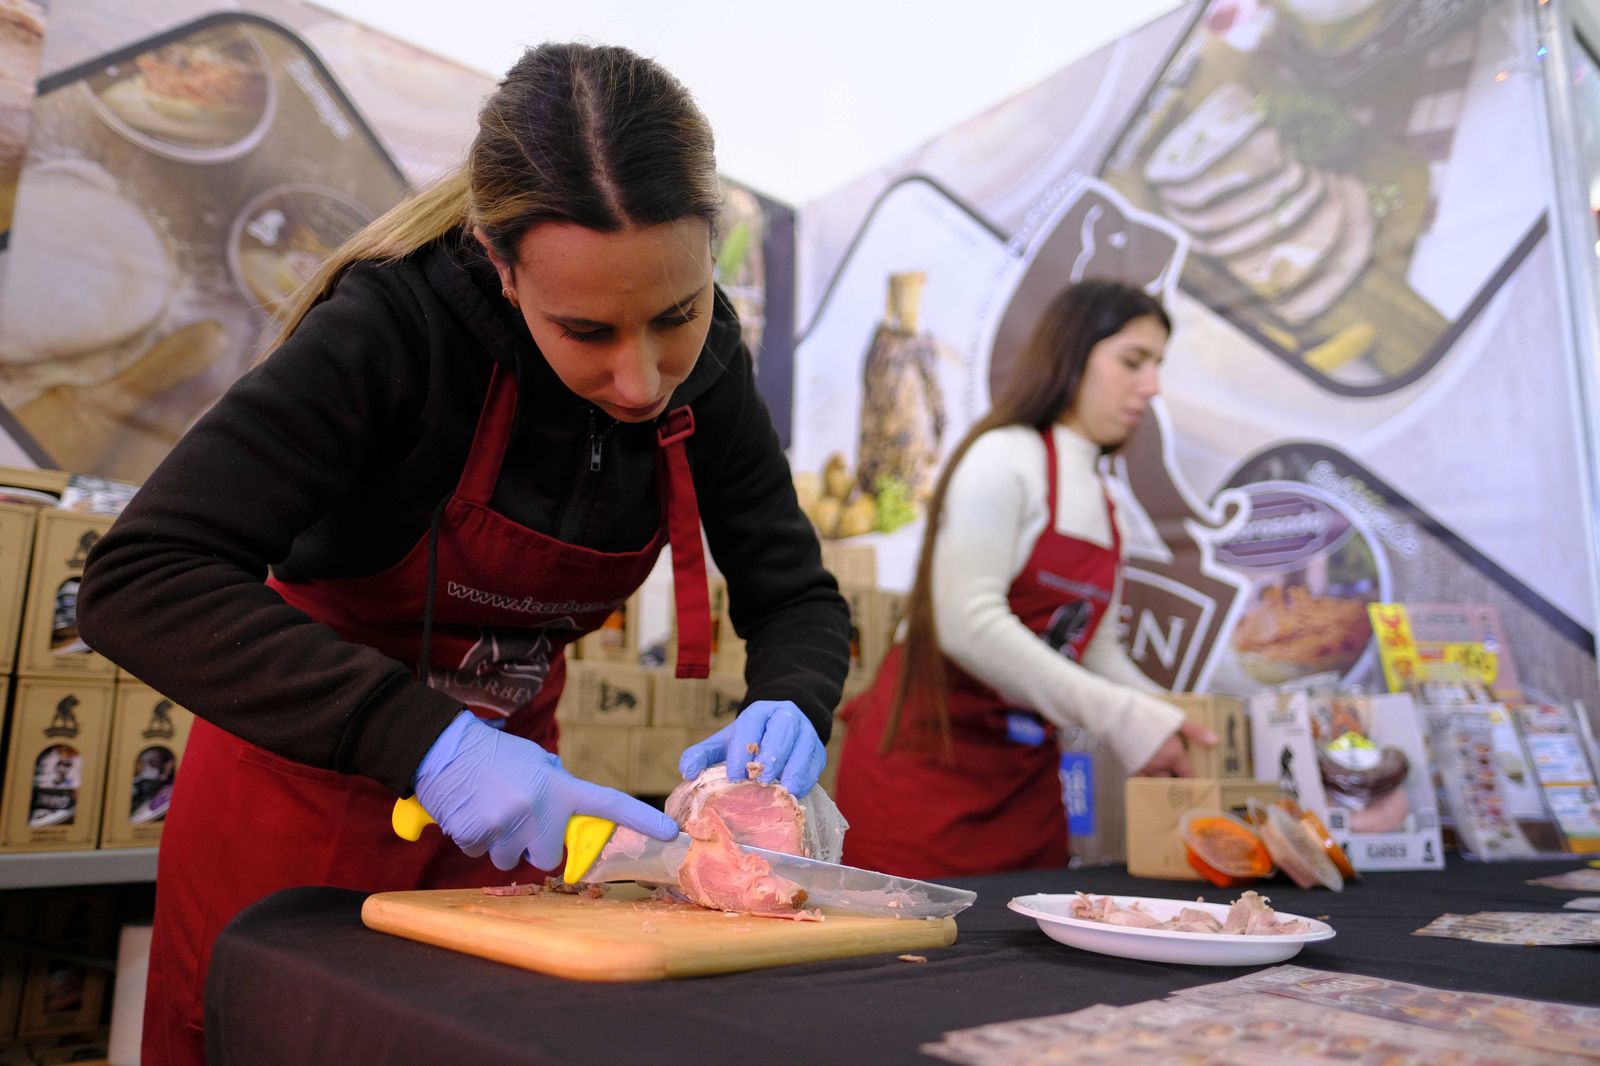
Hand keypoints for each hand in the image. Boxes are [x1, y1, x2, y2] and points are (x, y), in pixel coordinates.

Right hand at [415, 711, 677, 870]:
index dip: (641, 819)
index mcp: (560, 787)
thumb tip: (569, 817)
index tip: (670, 832)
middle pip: (546, 856)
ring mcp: (508, 822)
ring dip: (499, 843)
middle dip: (531, 845)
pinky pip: (480, 853)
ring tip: (488, 809)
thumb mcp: (536, 764)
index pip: (609, 804)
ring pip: (509, 859)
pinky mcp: (477, 834)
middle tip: (514, 816)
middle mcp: (540, 807)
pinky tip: (469, 812)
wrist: (444, 747)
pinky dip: (473, 839)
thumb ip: (558, 790)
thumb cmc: (493, 755)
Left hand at [678, 700, 825, 796]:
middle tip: (760, 782)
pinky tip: (792, 795)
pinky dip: (804, 781)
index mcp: (759, 712)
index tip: (734, 776)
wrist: (782, 728)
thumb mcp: (726, 742)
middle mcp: (786, 717)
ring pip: (802, 748)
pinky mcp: (818, 752)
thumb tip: (687, 771)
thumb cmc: (751, 740)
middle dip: (771, 758)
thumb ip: (702, 754)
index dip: (742, 752)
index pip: (751, 727)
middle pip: (782, 733)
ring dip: (791, 772)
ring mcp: (806, 733)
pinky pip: (814, 765)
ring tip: (780, 792)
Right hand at [1134, 720, 1216, 777]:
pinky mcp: (1129, 767)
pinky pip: (1141, 781)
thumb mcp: (1175, 718)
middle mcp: (1159, 766)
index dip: (1194, 781)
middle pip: (1172, 782)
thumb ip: (1195, 731)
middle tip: (1182, 782)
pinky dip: (1146, 781)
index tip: (1198, 785)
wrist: (1116, 714)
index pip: (1187, 775)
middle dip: (1177, 783)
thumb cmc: (1146, 714)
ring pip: (1156, 783)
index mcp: (1173, 755)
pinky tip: (1147, 775)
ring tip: (1166, 780)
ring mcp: (1143, 768)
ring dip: (1162, 782)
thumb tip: (1214, 741)